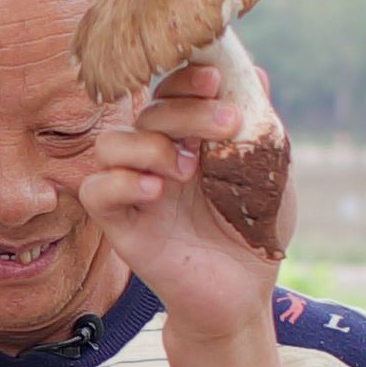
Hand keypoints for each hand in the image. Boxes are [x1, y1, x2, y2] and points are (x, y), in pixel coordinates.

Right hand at [78, 59, 289, 340]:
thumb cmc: (254, 232)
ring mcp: (135, 190)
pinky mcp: (121, 226)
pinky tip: (156, 192)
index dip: (186, 78)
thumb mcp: (269, 173)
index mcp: (190, 138)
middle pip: (147, 111)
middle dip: (186, 110)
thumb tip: (253, 71)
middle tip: (226, 125)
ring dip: (149, 145)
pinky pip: (96, 191)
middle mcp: (156, 158)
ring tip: (188, 170)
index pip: (171, 90)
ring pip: (110, 143)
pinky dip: (120, 183)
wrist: (245, 295)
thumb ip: (259, 125)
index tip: (215, 80)